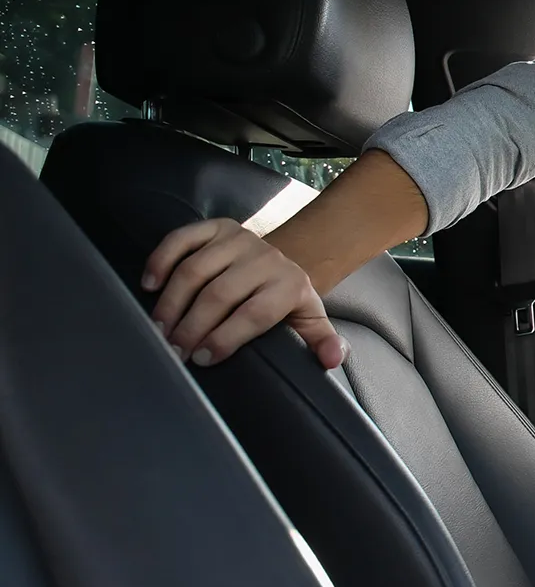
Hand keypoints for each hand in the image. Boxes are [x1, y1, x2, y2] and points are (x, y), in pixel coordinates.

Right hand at [142, 218, 346, 368]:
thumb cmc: (287, 300)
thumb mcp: (309, 321)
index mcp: (290, 285)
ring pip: (195, 270)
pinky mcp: (215, 227)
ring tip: (159, 328)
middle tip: (172, 350)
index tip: (202, 359)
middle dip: (192, 327)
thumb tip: (334, 359)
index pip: (254, 314)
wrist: (283, 259)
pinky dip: (161, 261)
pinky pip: (181, 239)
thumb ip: (322, 342)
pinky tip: (149, 286)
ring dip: (171, 302)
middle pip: (219, 295)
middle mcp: (264, 258)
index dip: (225, 338)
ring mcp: (238, 239)